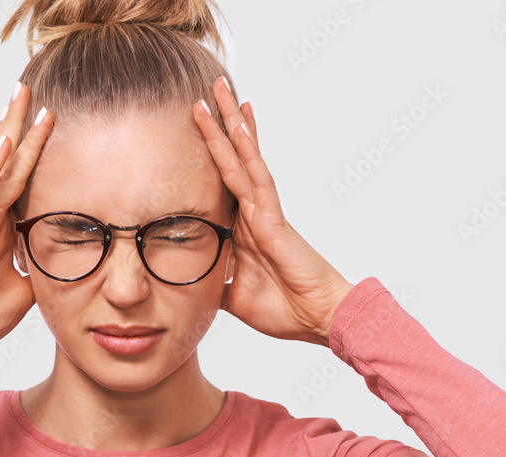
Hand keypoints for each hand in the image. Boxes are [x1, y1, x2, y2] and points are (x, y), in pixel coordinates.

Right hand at [0, 82, 52, 356]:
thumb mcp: (27, 291)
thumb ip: (40, 269)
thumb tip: (64, 263)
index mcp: (4, 228)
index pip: (24, 181)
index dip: (36, 153)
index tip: (51, 123)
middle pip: (11, 162)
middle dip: (22, 126)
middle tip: (33, 90)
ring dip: (10, 131)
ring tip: (20, 96)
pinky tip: (4, 143)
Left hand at [193, 77, 354, 346]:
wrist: (317, 319)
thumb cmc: (284, 309)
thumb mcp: (232, 298)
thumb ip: (212, 285)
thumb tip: (188, 286)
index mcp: (243, 228)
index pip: (222, 182)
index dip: (212, 152)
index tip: (198, 124)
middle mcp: (254, 212)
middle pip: (232, 159)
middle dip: (220, 124)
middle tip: (207, 88)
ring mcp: (265, 211)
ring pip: (243, 158)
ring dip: (230, 123)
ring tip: (219, 89)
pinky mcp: (274, 219)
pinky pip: (259, 178)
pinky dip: (249, 151)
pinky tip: (239, 126)